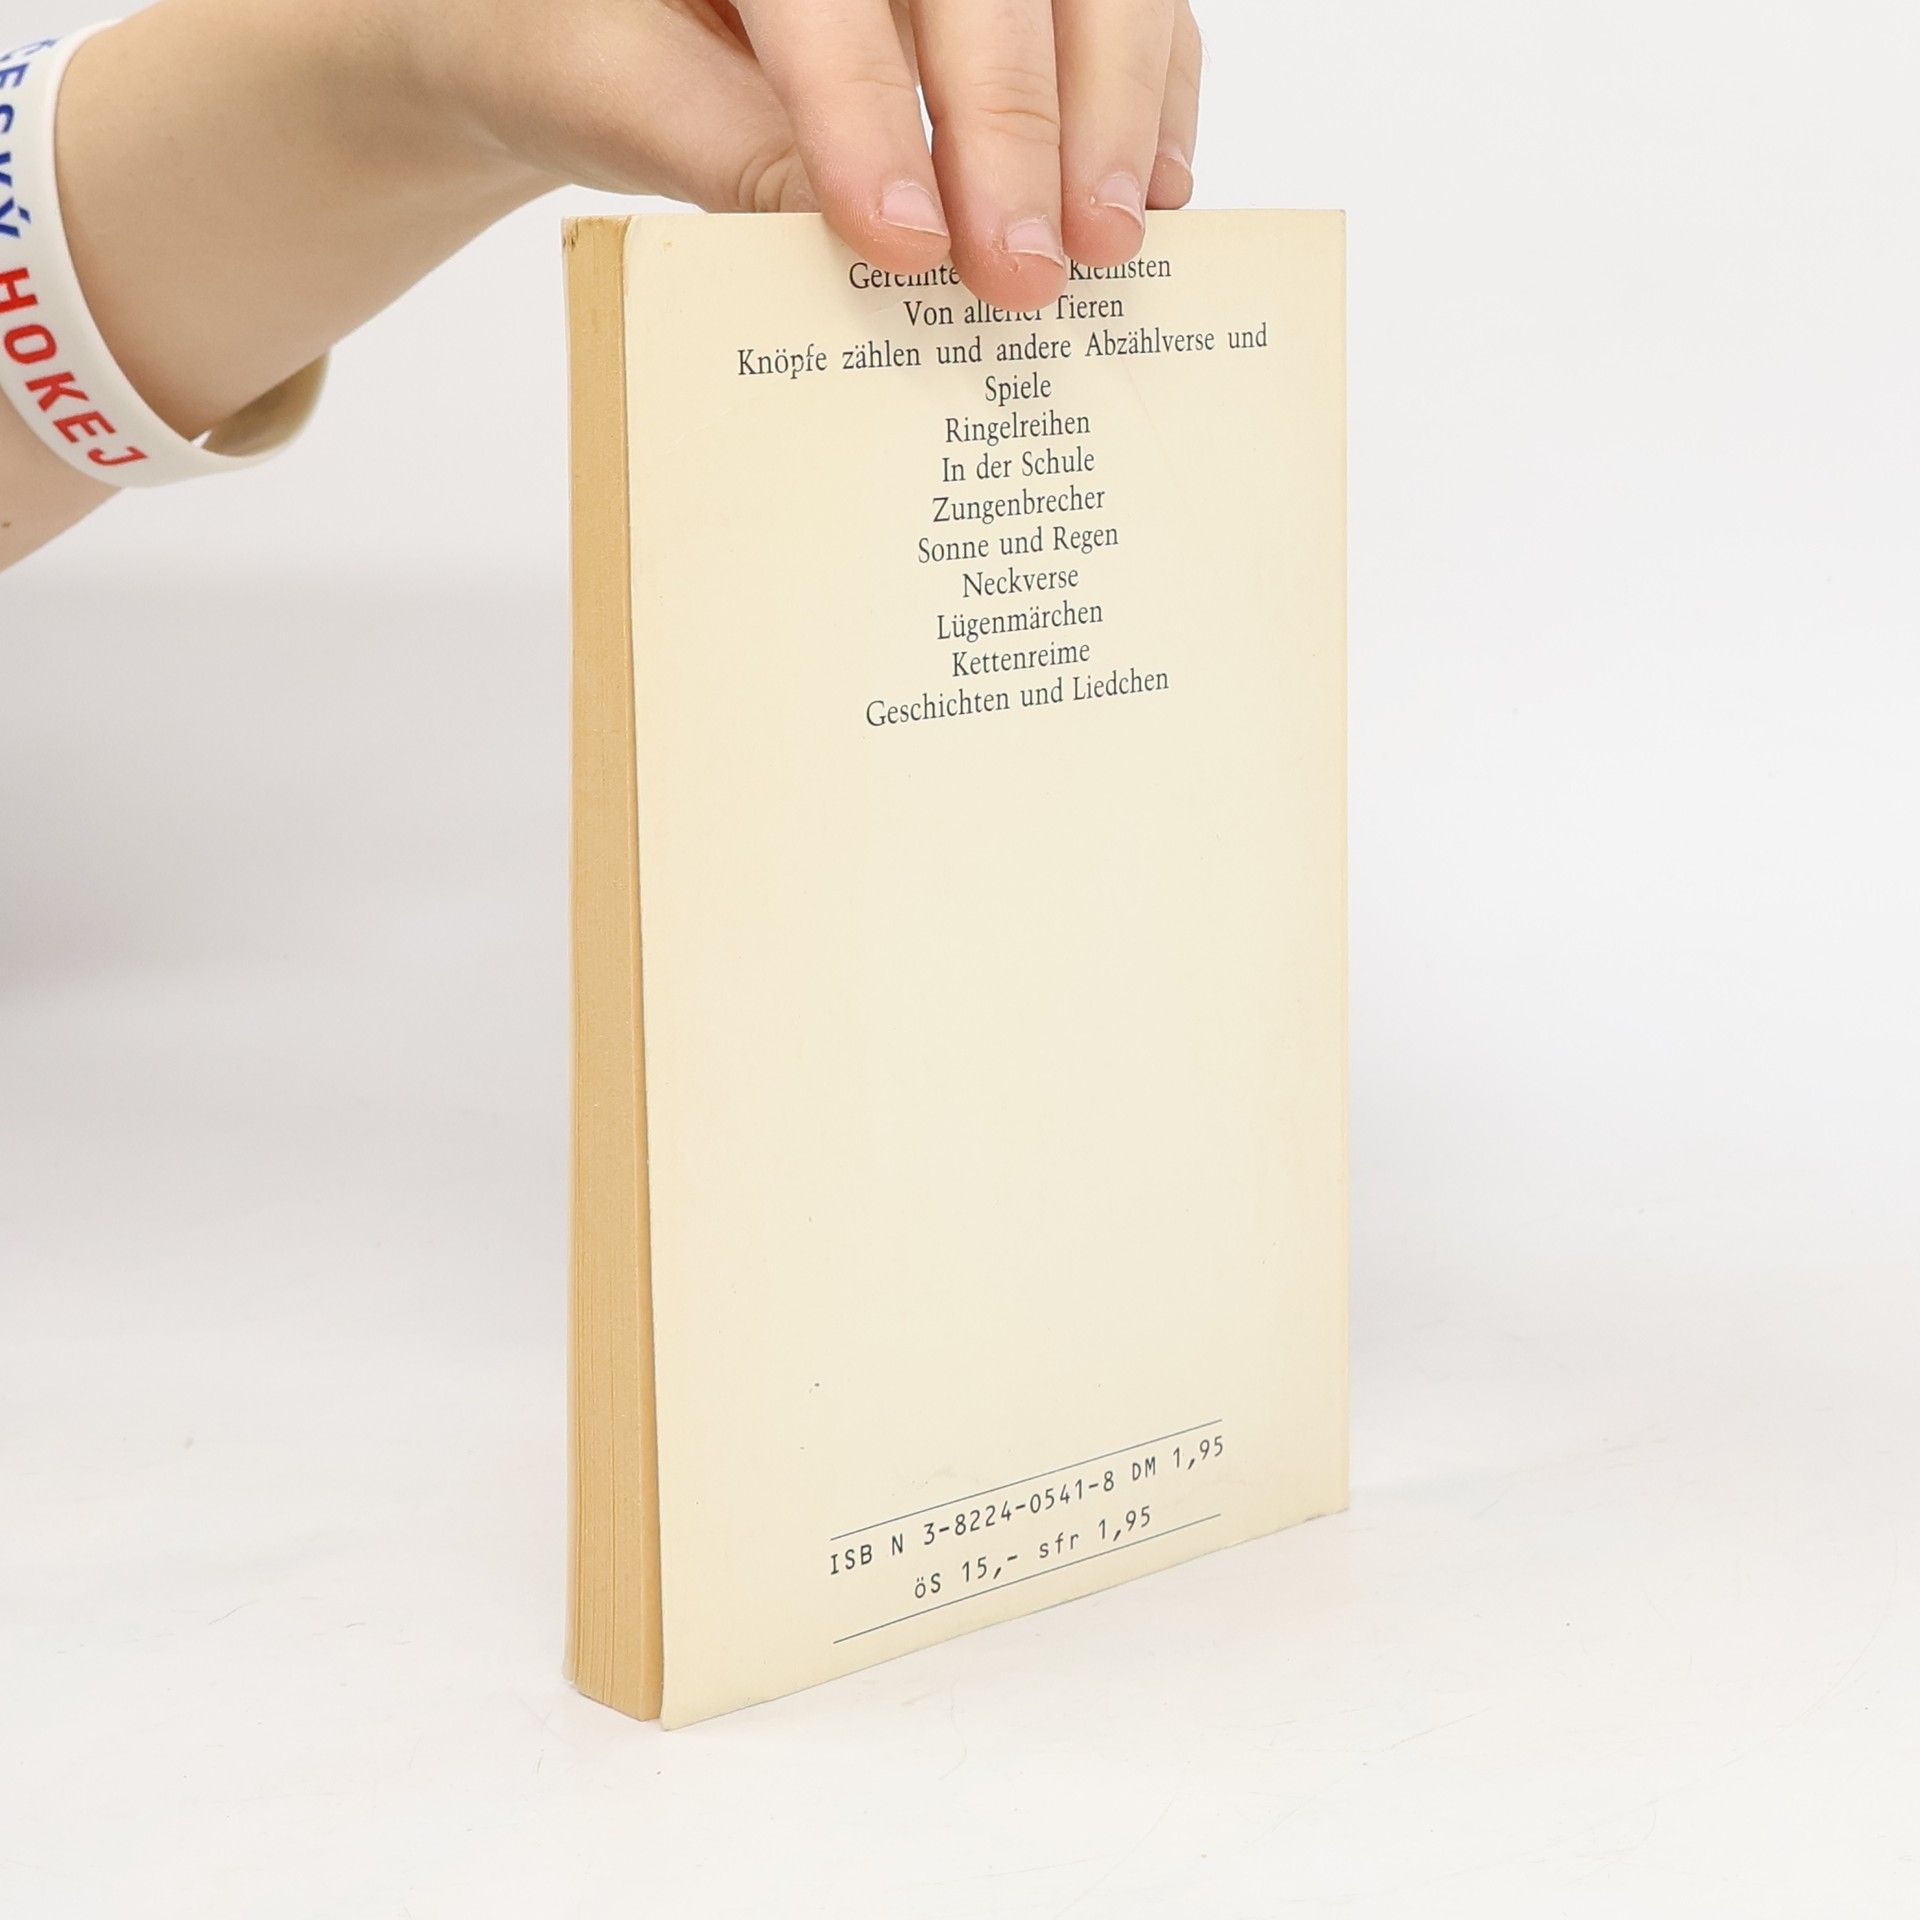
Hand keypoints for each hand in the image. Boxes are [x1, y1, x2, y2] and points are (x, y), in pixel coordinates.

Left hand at [403, 0, 1202, 309]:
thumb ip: (718, 149)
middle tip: (1029, 270)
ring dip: (1114, 107)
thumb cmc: (574, 36)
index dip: (871, 112)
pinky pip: (1127, 4)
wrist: (588, 14)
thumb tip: (862, 237)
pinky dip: (1152, 91)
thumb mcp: (605, 88)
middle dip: (1016, 126)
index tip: (907, 241)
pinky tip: (1152, 187)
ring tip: (1109, 240)